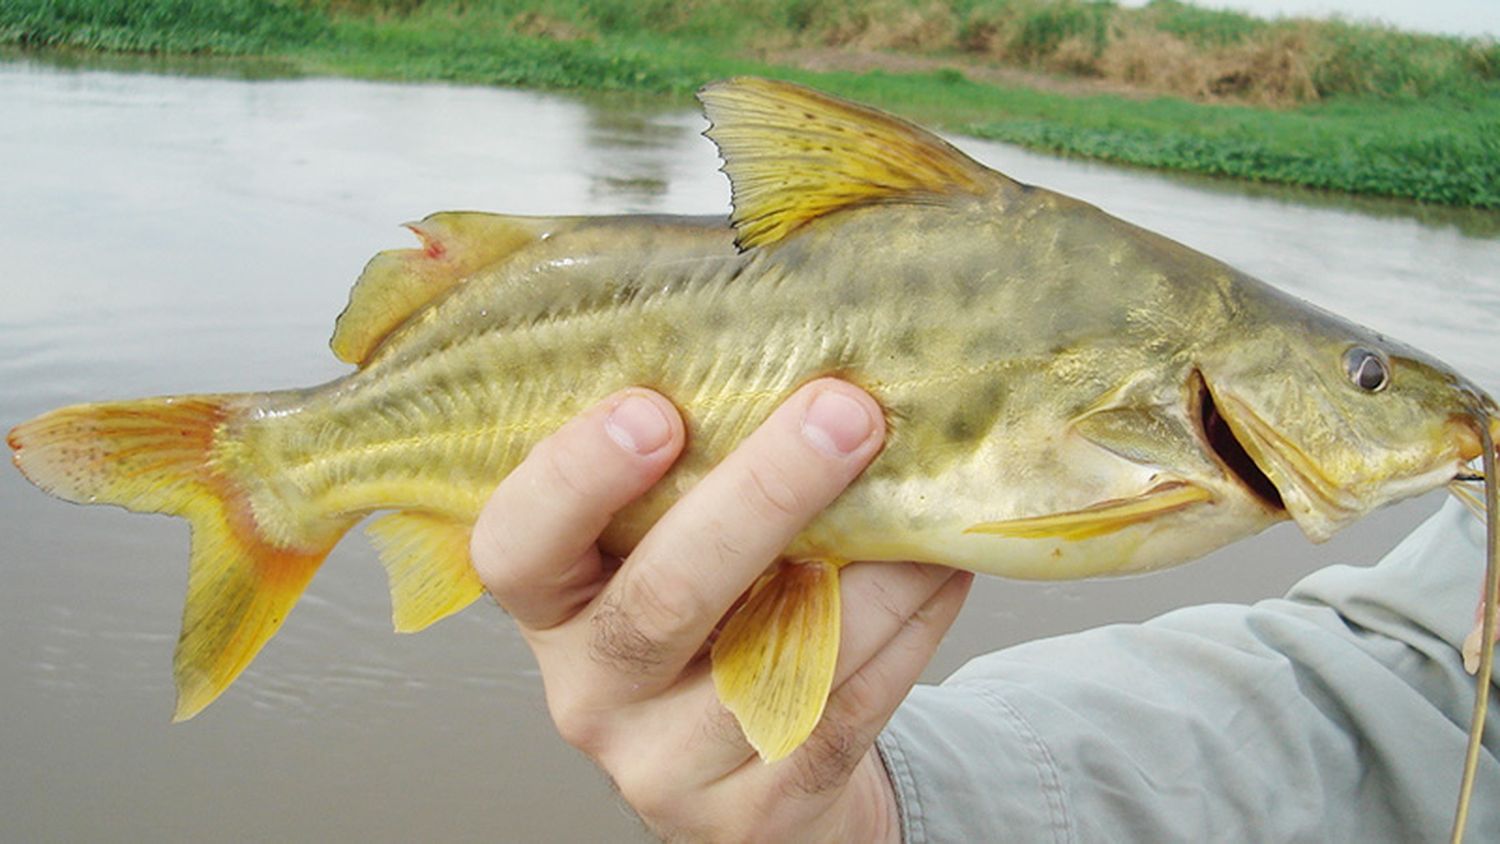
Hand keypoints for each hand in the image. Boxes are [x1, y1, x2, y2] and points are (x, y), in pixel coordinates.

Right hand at [470, 379, 971, 840]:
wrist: (744, 784)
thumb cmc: (709, 629)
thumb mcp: (663, 556)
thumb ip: (692, 484)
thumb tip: (806, 361)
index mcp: (554, 607)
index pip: (516, 547)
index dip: (573, 478)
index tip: (653, 410)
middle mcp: (591, 691)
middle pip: (662, 599)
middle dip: (762, 496)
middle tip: (844, 413)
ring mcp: (669, 766)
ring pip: (778, 662)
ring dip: (870, 569)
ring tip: (925, 493)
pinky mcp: (757, 813)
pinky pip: (842, 711)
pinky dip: (904, 629)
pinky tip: (940, 568)